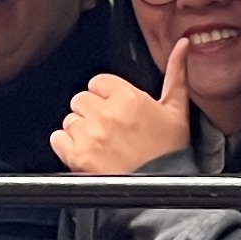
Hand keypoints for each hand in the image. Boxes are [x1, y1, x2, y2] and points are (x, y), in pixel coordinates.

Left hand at [53, 39, 193, 174]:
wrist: (161, 194)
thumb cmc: (170, 154)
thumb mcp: (177, 110)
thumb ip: (176, 73)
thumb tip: (183, 45)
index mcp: (129, 98)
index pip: (98, 82)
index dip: (107, 96)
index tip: (117, 110)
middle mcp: (107, 114)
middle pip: (81, 99)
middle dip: (93, 113)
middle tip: (110, 129)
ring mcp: (90, 135)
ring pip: (70, 119)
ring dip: (82, 130)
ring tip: (102, 144)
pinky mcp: (77, 155)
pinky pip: (58, 139)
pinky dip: (67, 146)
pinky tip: (88, 153)